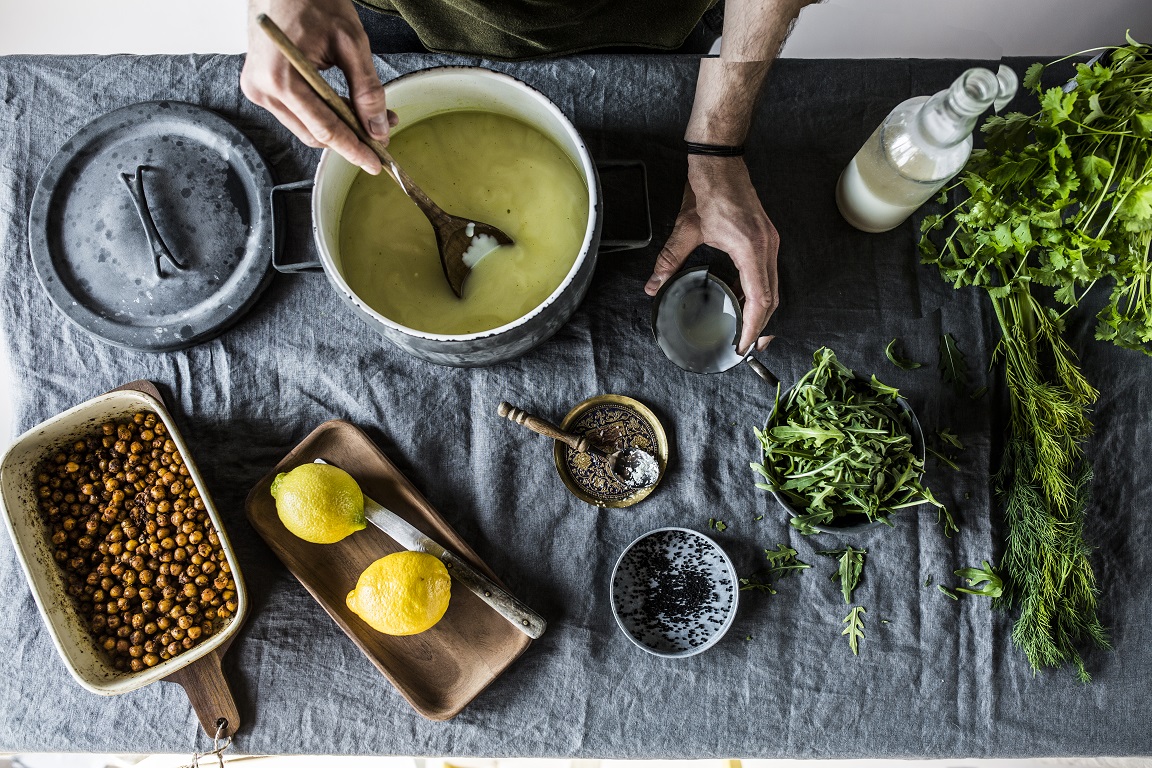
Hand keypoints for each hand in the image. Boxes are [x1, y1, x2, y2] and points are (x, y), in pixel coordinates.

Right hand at [240, 0, 397, 173]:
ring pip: (306, 128)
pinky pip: (298, 114)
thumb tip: (378, 129)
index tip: (376, 163)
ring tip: (370, 117)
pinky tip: (346, 106)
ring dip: (339, 127)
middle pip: (314, 134)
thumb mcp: (351, 43)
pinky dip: (323, 115)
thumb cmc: (313, 1)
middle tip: (383, 133)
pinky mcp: (260, 87)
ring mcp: (258, 90)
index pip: (324, 129)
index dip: (353, 149)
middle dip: (351, 138)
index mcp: (280, 78)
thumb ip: (367, 89)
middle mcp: (262, 89)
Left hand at [645, 155, 779, 353]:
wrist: (720, 161)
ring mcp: (769, 242)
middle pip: (772, 297)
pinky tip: (739, 300)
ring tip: (745, 329)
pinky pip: (764, 273)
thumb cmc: (710, 189)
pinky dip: (755, 291)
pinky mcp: (764, 238)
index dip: (754, 326)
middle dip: (762, 325)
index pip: (761, 298)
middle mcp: (767, 247)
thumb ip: (670, 261)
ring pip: (771, 286)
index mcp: (751, 249)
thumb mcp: (686, 230)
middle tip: (748, 347)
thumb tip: (654, 286)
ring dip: (760, 310)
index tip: (744, 344)